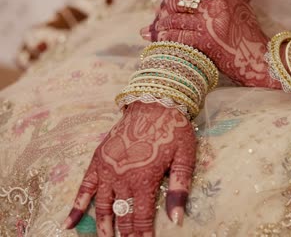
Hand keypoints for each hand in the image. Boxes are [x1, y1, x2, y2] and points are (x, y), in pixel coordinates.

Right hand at [64, 102, 195, 235]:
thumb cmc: (173, 131)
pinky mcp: (99, 160)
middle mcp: (123, 178)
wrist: (154, 103)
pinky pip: (84, 187)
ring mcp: (107, 170)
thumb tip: (177, 219)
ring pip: (103, 206)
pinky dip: (76, 206)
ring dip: (103, 225)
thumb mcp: (184, 158)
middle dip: (125, 234)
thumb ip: (178, 189)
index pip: (142, 217)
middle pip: (123, 214)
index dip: (142, 234)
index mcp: (144, 180)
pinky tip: (70, 222)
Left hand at [140, 0, 279, 88]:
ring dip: (160, 28)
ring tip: (151, 33)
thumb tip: (189, 2)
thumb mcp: (236, 11)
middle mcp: (216, 6)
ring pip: (175, 21)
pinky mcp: (207, 41)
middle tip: (154, 21)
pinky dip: (166, 40)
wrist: (261, 59)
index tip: (166, 6)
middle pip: (179, 4)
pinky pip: (179, 37)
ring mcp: (210, 24)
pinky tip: (159, 43)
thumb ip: (215, 4)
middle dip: (162, 13)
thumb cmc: (247, 38)